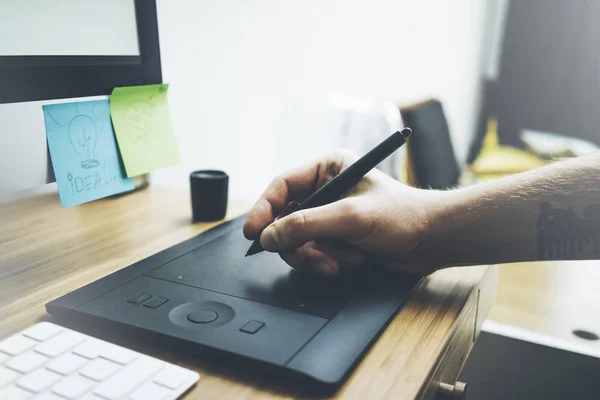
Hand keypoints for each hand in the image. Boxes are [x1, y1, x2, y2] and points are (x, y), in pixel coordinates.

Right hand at [243, 150, 441, 276]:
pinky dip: (328, 262)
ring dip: (316, 257)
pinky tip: (351, 260)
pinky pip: (313, 254)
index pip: (281, 187)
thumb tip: (268, 237)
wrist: (433, 241)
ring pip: (297, 242)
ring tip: (340, 261)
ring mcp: (329, 216)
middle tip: (308, 258)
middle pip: (285, 219)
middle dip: (297, 244)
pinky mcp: (336, 238)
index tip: (253, 234)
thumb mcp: (351, 217)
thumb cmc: (402, 216)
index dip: (263, 210)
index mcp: (328, 168)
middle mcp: (325, 190)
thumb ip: (306, 225)